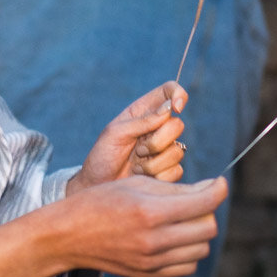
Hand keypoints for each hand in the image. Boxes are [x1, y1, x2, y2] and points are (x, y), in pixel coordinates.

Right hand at [53, 175, 225, 276]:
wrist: (69, 235)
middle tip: (197, 199)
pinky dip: (188, 251)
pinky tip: (174, 237)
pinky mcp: (149, 274)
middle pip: (208, 228)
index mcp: (150, 211)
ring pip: (201, 249)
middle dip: (208, 210)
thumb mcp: (135, 184)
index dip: (218, 189)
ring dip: (199, 232)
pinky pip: (187, 266)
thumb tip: (210, 189)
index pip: (204, 203)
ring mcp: (152, 262)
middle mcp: (154, 240)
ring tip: (183, 219)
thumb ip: (175, 189)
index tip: (219, 183)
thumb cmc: (100, 202)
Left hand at [68, 82, 188, 193]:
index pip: (168, 92)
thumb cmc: (103, 155)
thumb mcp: (116, 133)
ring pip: (178, 151)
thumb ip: (142, 121)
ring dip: (153, 162)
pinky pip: (176, 170)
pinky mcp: (168, 170)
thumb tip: (169, 108)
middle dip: (157, 141)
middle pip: (177, 125)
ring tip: (136, 165)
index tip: (176, 107)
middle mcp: (157, 128)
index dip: (178, 94)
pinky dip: (156, 175)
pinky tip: (142, 175)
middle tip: (138, 149)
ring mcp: (164, 149)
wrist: (98, 184)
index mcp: (144, 111)